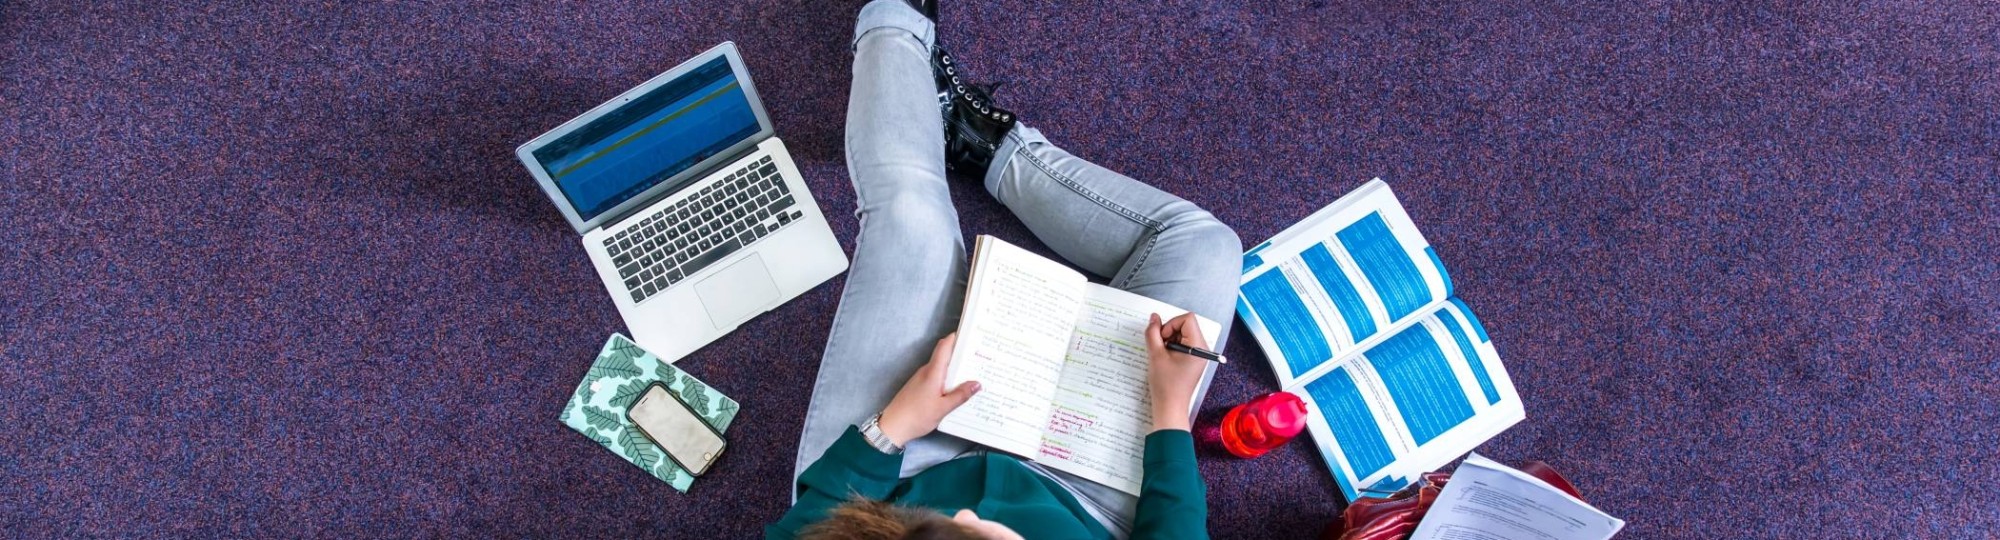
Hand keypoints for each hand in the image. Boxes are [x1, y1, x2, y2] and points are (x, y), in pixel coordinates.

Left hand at [877, 333, 981, 445]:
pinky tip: (956, 389)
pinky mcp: (919, 387)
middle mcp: (926, 371)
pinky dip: (947, 379)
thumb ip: (960, 395)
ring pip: (941, 368)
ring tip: (973, 374)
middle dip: (961, 354)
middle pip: (944, 356)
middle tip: (979, 357)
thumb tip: (977, 383)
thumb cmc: (917, 416)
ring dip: (955, 369)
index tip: (970, 335)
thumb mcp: (943, 408)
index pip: (944, 346)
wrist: (892, 427)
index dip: (955, 337)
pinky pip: (936, 377)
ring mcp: (921, 379)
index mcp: (932, 372)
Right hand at [1145, 313, 1210, 431]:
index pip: (1187, 319)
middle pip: (1185, 325)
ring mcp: (1199, 354)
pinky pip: (1183, 343)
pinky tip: (1166, 359)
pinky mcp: (1194, 359)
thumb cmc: (1165, 385)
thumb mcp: (1155, 355)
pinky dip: (1172, 346)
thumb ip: (1153, 333)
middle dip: (1169, 332)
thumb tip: (1154, 317)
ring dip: (1169, 340)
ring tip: (1163, 355)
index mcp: (1198, 346)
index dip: (1171, 324)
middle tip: (1161, 348)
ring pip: (1183, 333)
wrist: (1170, 407)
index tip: (1163, 339)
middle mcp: (1202, 348)